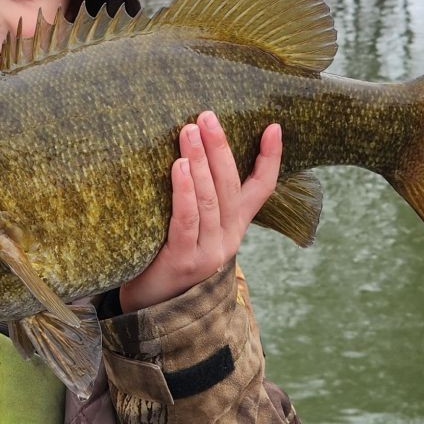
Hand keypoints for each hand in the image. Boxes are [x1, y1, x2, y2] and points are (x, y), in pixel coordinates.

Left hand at [118, 112, 281, 312]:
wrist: (150, 308)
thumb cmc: (165, 256)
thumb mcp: (190, 225)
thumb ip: (196, 196)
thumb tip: (186, 147)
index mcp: (234, 227)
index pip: (261, 189)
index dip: (270, 159)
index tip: (274, 127)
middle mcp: (228, 238)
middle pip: (231, 186)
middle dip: (220, 148)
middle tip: (207, 116)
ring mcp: (208, 252)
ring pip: (210, 199)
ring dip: (201, 161)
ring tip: (190, 131)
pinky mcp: (184, 261)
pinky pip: (187, 219)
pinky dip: (184, 191)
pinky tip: (179, 166)